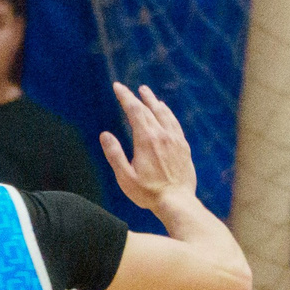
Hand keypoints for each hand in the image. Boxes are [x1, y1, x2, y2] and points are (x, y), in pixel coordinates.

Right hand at [98, 83, 198, 213]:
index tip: (118, 87)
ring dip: (154, 102)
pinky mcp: (183, 147)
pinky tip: (166, 112)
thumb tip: (105, 135)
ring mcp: (175, 140)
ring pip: (164, 114)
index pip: (134, 110)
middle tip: (132, 89)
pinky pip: (175, 123)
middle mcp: (162, 134)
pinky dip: (168, 113)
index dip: (125, 97)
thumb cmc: (148, 193)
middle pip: (149, 109)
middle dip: (138, 97)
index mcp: (146, 139)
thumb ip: (114, 154)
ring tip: (148, 94)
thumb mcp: (125, 177)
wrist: (177, 202)